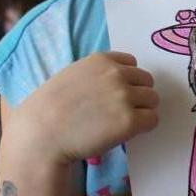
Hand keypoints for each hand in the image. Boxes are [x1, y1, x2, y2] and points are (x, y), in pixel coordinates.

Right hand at [5, 52, 158, 164]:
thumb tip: (119, 80)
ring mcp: (125, 97)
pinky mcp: (130, 121)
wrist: (42, 135)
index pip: (132, 64)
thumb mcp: (73, 76)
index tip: (115, 94)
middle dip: (137, 95)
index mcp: (102, 60)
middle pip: (147, 81)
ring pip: (153, 100)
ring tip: (122, 122)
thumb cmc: (50, 109)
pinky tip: (126, 132)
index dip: (127, 80)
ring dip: (142, 110)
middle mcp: (117, 74)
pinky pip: (152, 120)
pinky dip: (143, 127)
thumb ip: (97, 73)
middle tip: (120, 111)